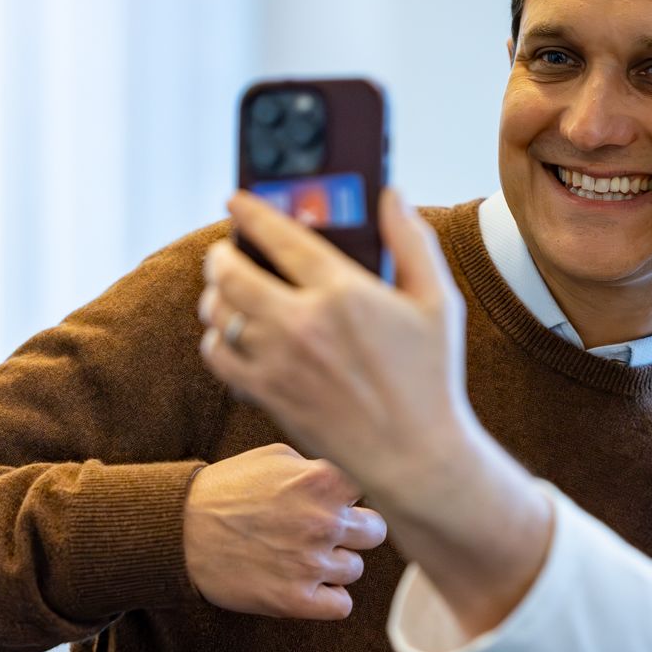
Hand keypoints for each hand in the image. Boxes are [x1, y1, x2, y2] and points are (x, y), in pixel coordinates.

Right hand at [181, 442, 386, 618]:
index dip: (358, 494)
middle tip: (329, 530)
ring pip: (355, 570)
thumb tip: (352, 476)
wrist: (180, 530)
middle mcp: (324, 522)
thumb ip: (321, 465)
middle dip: (355, 530)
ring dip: (336, 564)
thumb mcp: (276, 456)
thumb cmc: (228, 490)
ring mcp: (311, 564)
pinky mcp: (295, 601)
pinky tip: (308, 583)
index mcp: (322, 481)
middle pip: (376, 532)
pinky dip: (328, 598)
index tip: (344, 498)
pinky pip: (341, 606)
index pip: (375, 486)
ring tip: (305, 555)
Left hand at [198, 188, 476, 506]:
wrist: (415, 457)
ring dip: (214, 295)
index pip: (280, 236)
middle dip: (220, 255)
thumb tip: (392, 194)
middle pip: (231, 273)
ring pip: (219, 314)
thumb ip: (412, 241)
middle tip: (224, 251)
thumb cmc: (432, 378)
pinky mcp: (267, 394)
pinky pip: (218, 356)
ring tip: (221, 289)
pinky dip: (215, 339)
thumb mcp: (438, 301)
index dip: (251, 212)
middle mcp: (302, 322)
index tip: (237, 200)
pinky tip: (228, 334)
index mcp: (343, 291)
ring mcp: (278, 361)